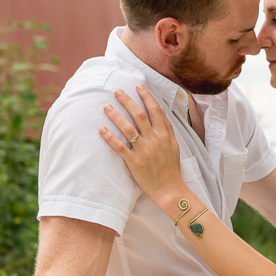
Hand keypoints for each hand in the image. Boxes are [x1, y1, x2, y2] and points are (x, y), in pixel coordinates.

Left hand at [99, 85, 184, 203]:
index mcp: (164, 134)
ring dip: (116, 116)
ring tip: (106, 107)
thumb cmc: (171, 167)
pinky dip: (110, 138)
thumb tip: (162, 111)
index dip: (146, 96)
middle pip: (139, 115)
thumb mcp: (174, 145)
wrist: (169, 189)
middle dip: (127, 101)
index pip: (155, 110)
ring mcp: (144, 151)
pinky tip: (101, 129)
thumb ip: (168, 128)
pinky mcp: (134, 162)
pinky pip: (120, 147)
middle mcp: (154, 140)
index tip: (138, 86)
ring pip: (128, 129)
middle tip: (116, 91)